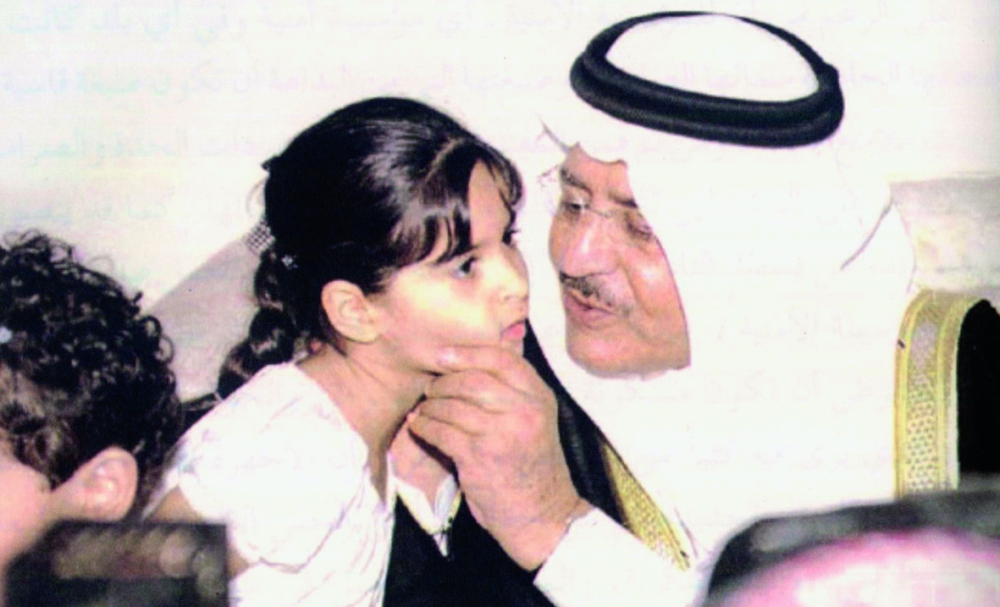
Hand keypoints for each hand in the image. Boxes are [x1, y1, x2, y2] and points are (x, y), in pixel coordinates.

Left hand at [408, 345, 591, 569]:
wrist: (540, 514)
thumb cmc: (530, 465)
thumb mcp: (534, 421)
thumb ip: (510, 394)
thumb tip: (462, 366)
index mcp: (539, 397)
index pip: (502, 359)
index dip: (468, 353)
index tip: (444, 356)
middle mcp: (524, 410)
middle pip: (473, 379)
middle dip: (444, 382)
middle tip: (430, 389)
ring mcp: (501, 433)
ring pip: (453, 405)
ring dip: (431, 406)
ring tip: (424, 409)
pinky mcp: (478, 457)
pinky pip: (441, 432)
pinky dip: (425, 427)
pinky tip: (419, 426)